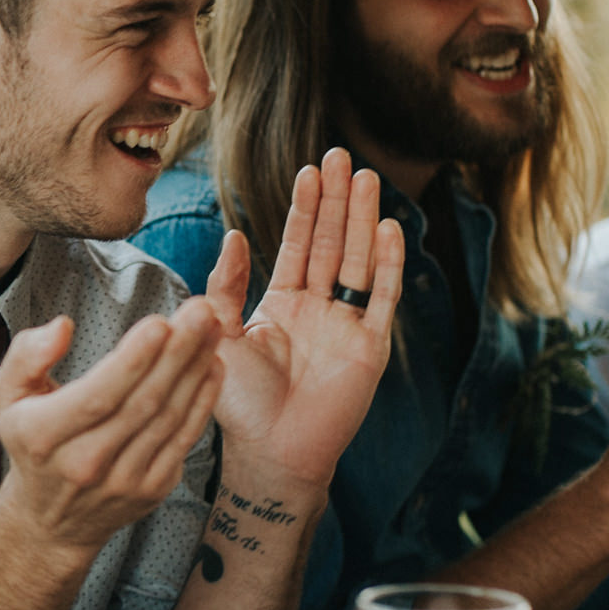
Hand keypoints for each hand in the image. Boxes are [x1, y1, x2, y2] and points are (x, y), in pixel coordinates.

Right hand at [0, 298, 225, 557]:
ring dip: (195, 370)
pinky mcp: (152, 489)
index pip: (97, 397)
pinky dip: (203, 400)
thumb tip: (63, 327)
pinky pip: (183, 439)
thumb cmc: (31, 439)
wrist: (51, 519)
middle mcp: (85, 464)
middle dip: (177, 354)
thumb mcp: (6, 395)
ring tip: (213, 328)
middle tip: (202, 311)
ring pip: (168, 419)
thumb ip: (26, 355)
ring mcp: (123, 481)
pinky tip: (213, 365)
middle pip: (141, 403)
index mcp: (43, 436)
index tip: (160, 322)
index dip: (132, 361)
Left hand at [198, 148, 402, 483]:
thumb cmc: (240, 404)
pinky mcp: (370, 347)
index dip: (305, 208)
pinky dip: (386, 265)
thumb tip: (232, 236)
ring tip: (366, 178)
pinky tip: (388, 229)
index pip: (297, 244)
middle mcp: (318, 309)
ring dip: (363, 220)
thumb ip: (225, 287)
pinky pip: (381, 299)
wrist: (270, 453)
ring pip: (357, 261)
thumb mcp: (220, 335)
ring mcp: (347, 325)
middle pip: (331, 243)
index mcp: (283, 304)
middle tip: (342, 156)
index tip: (310, 170)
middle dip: (338, 201)